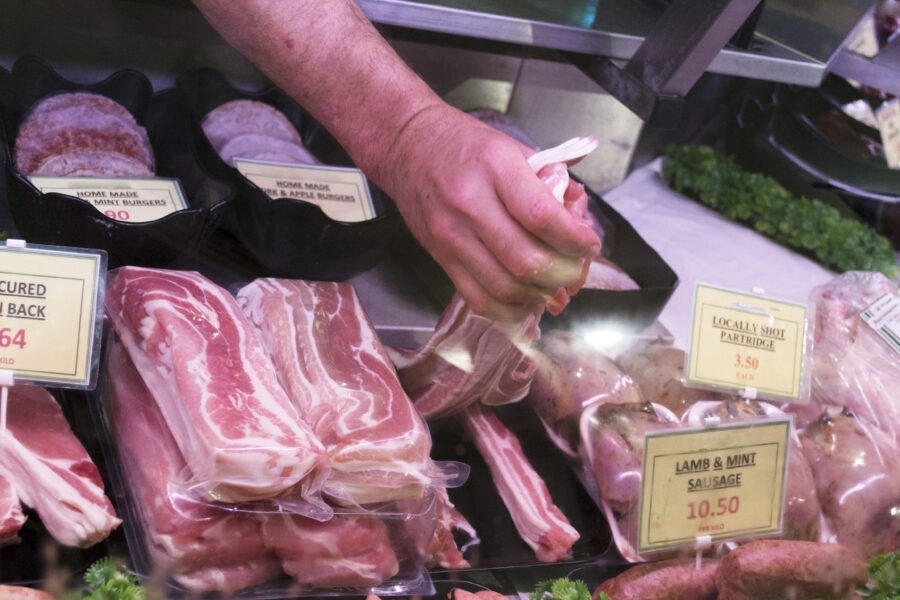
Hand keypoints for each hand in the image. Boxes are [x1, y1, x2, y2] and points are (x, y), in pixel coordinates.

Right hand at [377, 105, 602, 320]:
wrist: (407, 146)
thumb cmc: (464, 145)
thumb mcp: (512, 148)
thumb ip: (550, 180)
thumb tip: (580, 217)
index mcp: (496, 168)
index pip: (543, 217)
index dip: (575, 240)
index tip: (590, 245)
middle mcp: (471, 204)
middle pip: (527, 261)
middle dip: (563, 274)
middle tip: (576, 269)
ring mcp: (452, 235)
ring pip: (505, 287)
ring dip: (539, 295)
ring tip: (553, 285)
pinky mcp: (440, 257)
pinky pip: (479, 298)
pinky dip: (509, 308)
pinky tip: (525, 297)